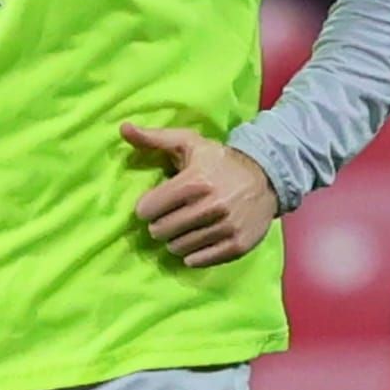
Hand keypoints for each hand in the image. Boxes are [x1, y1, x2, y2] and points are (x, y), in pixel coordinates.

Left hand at [122, 122, 278, 267]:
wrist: (266, 178)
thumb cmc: (219, 161)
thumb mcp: (188, 143)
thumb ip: (154, 138)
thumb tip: (123, 129)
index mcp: (195, 181)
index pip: (149, 208)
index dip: (146, 208)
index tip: (153, 205)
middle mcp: (210, 206)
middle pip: (161, 231)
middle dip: (159, 225)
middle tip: (167, 218)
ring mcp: (225, 228)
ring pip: (178, 247)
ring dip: (175, 240)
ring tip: (182, 228)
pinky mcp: (237, 246)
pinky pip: (199, 261)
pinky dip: (192, 255)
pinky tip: (194, 242)